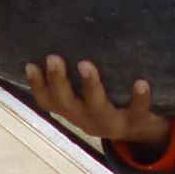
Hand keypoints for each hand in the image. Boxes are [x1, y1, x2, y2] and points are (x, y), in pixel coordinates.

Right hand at [26, 55, 172, 150]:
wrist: (144, 134)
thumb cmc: (111, 104)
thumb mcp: (89, 96)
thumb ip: (76, 79)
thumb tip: (59, 39)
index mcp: (74, 111)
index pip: (48, 101)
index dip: (37, 86)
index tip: (30, 64)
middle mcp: (88, 120)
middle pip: (67, 103)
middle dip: (58, 81)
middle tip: (54, 58)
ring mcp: (111, 123)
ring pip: (97, 108)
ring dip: (90, 86)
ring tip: (85, 65)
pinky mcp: (136, 122)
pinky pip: (137, 111)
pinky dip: (139, 97)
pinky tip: (141, 81)